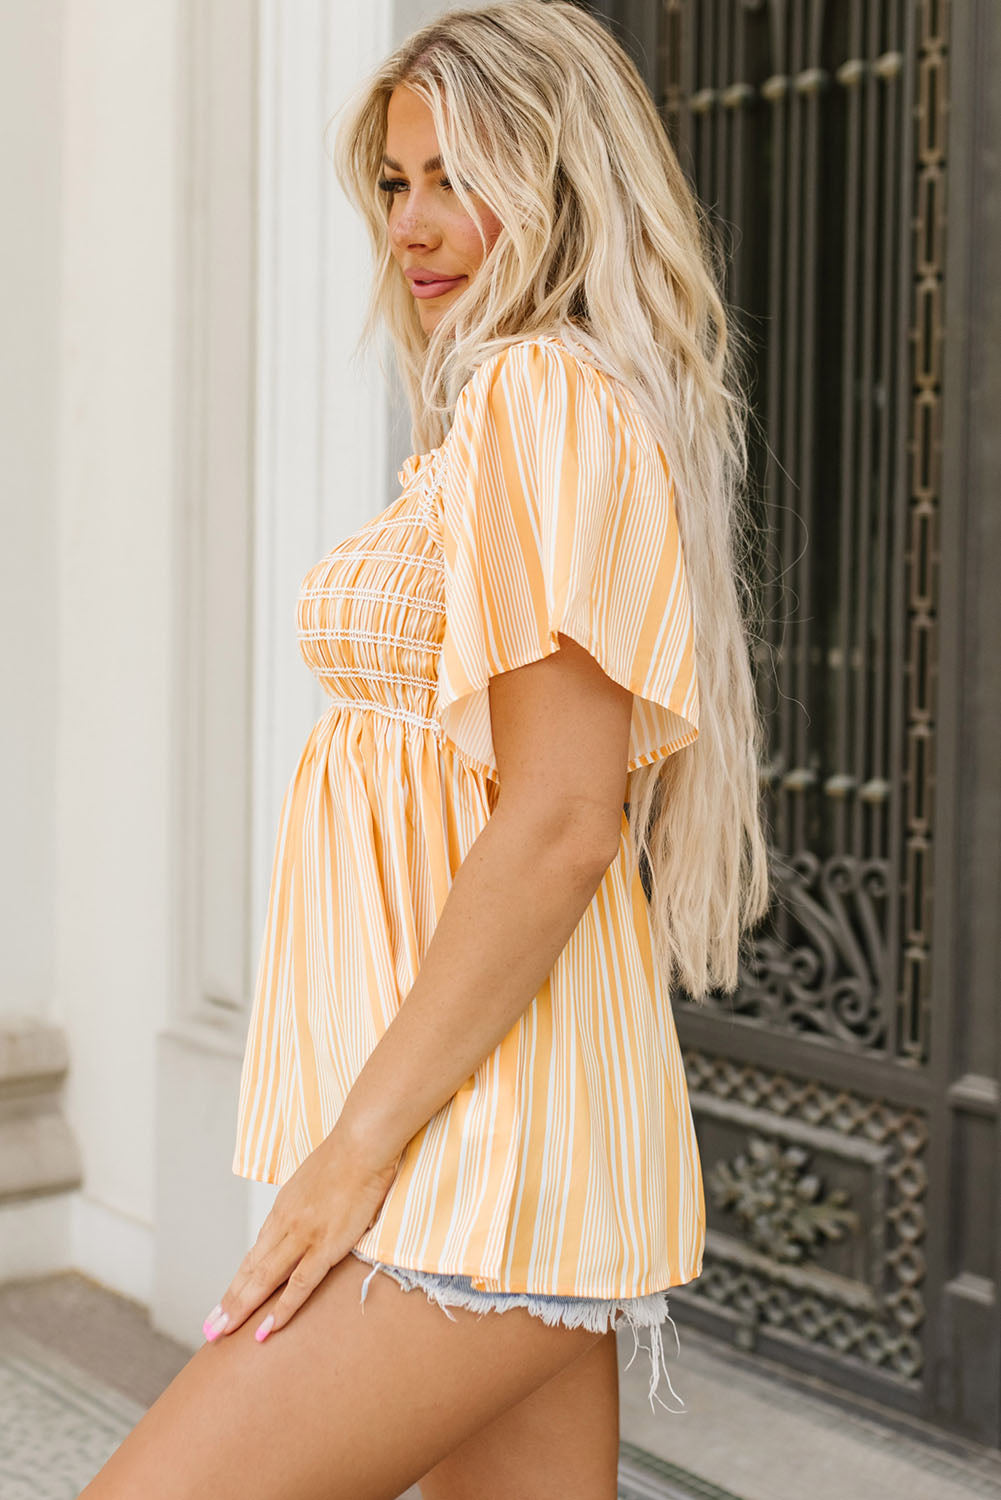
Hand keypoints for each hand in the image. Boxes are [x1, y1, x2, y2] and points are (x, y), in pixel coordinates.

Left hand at [202, 1130, 400, 1344]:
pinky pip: (299, 1284)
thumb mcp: (313, 1182)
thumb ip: (304, 1205)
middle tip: (210, 1329)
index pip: (254, 1254)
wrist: (362, 1144)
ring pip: (264, 1279)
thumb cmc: (346, 1157)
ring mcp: (303, 1236)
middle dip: (229, 1302)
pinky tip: (266, 1329)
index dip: (237, 1282)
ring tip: (222, 1333)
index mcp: (282, 1210)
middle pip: (251, 1270)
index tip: (223, 1304)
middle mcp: (285, 1225)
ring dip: (242, 1308)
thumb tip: (303, 1218)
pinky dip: (281, 1309)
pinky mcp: (326, 1245)